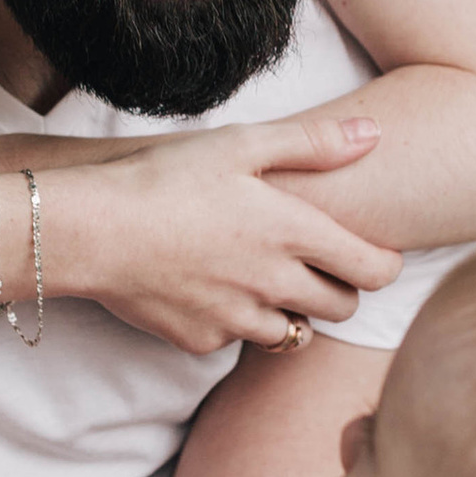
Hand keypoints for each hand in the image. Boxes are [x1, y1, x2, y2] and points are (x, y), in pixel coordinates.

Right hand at [51, 115, 402, 354]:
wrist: (90, 230)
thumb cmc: (164, 177)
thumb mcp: (240, 143)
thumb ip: (312, 144)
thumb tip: (375, 136)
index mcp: (294, 233)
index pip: (375, 270)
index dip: (385, 264)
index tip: (374, 253)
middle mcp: (275, 283)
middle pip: (343, 308)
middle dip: (342, 289)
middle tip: (320, 265)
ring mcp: (239, 318)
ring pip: (295, 333)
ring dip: (292, 311)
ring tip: (266, 278)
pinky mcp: (201, 340)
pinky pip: (236, 340)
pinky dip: (236, 321)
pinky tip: (212, 289)